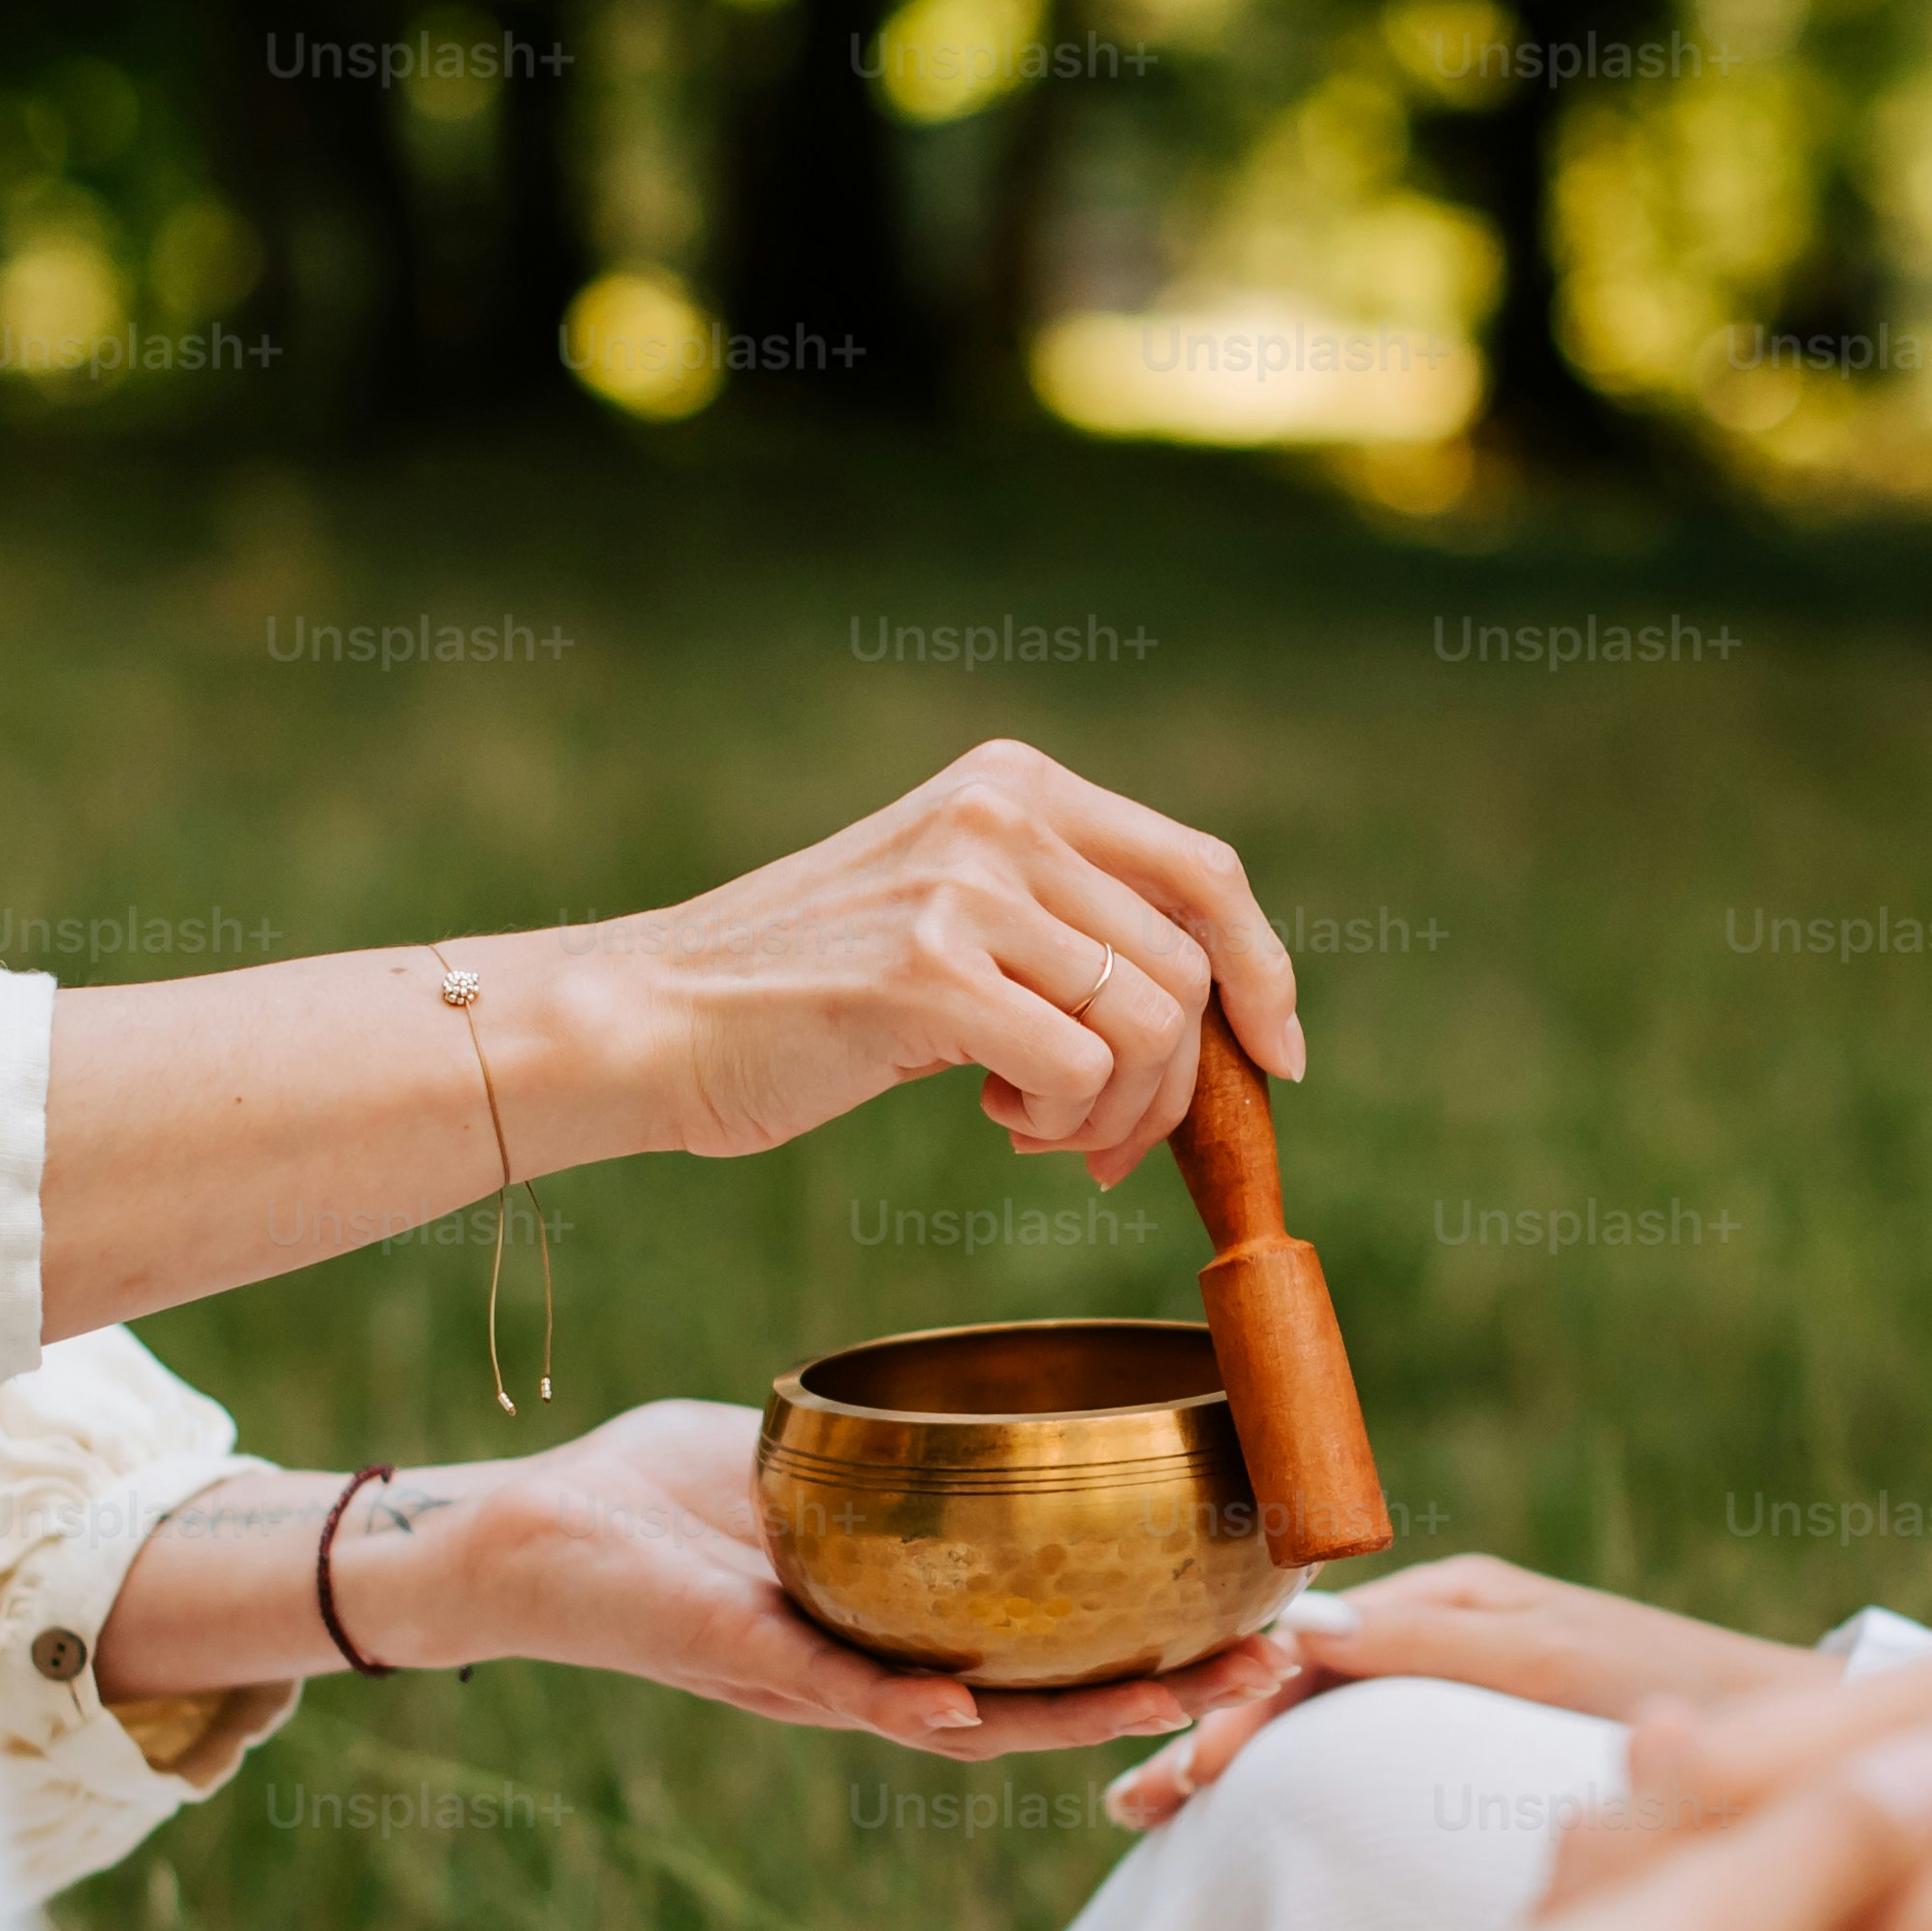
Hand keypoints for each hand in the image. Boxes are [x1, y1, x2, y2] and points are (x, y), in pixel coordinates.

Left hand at [288, 1405, 1301, 1755]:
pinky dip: (906, 1705)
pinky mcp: (743, 1661)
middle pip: (1040, 1703)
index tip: (1244, 1612)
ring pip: (969, 1721)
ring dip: (1070, 1719)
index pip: (1043, 1652)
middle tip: (1260, 1665)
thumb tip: (962, 1400)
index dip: (1143, 1644)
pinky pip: (837, 1696)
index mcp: (893, 1626)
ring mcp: (812, 1680)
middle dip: (1154, 1691)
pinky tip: (971, 1707)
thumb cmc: (643, 1495)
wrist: (517, 1535)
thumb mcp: (793, 1462)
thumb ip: (877, 1453)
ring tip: (1171, 1697)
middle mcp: (870, 1674)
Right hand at [579, 738, 1304, 1179]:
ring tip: (1038, 1130)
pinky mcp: (929, 970)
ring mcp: (965, 886)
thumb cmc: (807, 993)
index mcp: (1016, 785)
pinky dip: (1064, 1124)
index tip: (1276, 1057)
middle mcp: (1001, 814)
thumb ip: (1063, 924)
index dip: (1263, 970)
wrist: (655, 1018)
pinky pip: (1083, 1071)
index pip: (1202, 870)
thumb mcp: (952, 914)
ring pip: (1151, 1024)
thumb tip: (1220, 1017)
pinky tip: (996, 1121)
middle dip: (1178, 1082)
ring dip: (1116, 1114)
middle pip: (1187, 964)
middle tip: (1112, 1145)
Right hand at [1102, 1554, 1828, 1828]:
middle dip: (1212, 1742)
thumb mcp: (1558, 1666)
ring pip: (1325, 1730)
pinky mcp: (1493, 1747)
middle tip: (1129, 1811)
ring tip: (1153, 1824)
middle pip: (1302, 1689)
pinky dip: (1303, 1790)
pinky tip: (1256, 1839)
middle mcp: (1458, 1633)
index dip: (1238, 1714)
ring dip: (1242, 1771)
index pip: (1313, 1653)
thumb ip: (1436, 1641)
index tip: (1176, 1782)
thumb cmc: (1692, 1701)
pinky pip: (1371, 1760)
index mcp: (1465, 1599)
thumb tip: (1302, 1628)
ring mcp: (1470, 1693)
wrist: (1802, 1748)